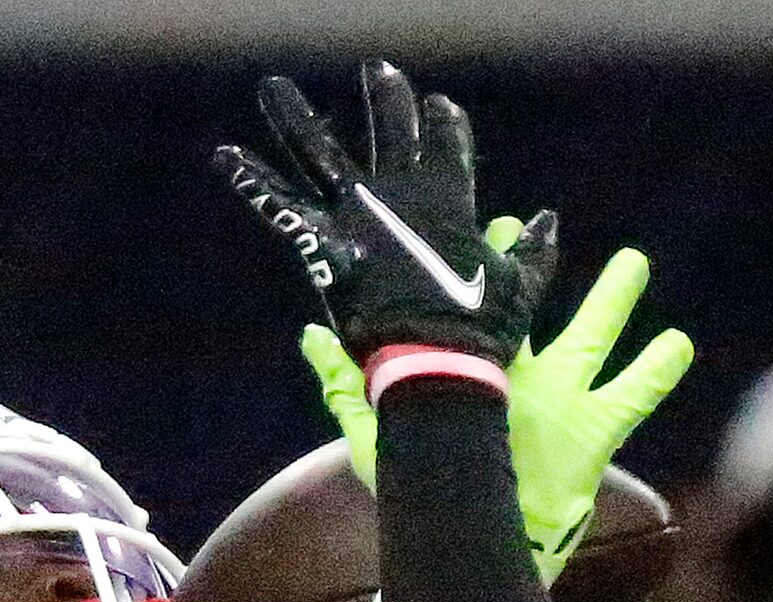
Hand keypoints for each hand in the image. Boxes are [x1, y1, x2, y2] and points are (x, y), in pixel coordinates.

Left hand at [218, 61, 553, 364]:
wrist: (434, 361)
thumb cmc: (482, 330)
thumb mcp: (520, 286)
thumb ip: (532, 250)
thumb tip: (547, 219)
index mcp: (449, 200)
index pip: (447, 146)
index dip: (444, 123)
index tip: (440, 105)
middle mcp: (399, 194)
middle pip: (389, 130)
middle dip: (387, 98)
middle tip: (379, 70)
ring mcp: (357, 213)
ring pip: (319, 152)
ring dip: (295, 118)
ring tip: (272, 88)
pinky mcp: (324, 242)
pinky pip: (280, 207)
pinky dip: (253, 181)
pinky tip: (226, 155)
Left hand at [301, 235, 693, 581]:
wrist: (471, 541)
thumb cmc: (425, 493)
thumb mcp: (376, 438)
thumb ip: (348, 385)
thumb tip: (312, 334)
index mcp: (472, 369)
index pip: (477, 306)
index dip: (479, 268)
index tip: (482, 226)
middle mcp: (518, 377)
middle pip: (534, 307)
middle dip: (537, 266)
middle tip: (544, 223)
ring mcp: (560, 401)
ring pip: (593, 335)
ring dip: (613, 298)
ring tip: (633, 260)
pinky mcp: (594, 432)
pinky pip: (634, 394)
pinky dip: (656, 368)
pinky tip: (677, 339)